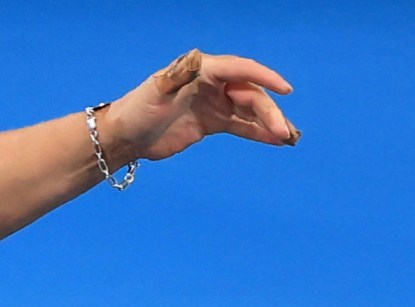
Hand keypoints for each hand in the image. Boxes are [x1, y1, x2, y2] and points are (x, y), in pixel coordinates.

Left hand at [100, 50, 298, 162]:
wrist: (125, 137)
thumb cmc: (137, 110)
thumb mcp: (155, 92)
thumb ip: (177, 76)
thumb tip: (196, 57)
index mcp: (203, 70)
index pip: (240, 70)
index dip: (264, 78)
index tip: (285, 89)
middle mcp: (214, 83)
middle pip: (250, 94)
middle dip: (268, 112)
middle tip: (282, 132)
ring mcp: (215, 103)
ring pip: (250, 110)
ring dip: (270, 122)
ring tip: (289, 137)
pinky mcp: (213, 123)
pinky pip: (242, 126)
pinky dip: (259, 133)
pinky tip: (277, 141)